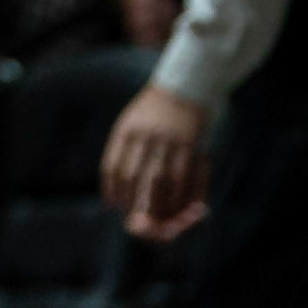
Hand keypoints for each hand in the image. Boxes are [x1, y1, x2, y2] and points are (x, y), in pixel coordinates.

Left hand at [99, 84, 210, 240]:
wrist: (186, 86)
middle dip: (137, 204)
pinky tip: (185, 208)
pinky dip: (187, 198)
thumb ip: (122, 150)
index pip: (115, 168)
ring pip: (165, 184)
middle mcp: (149, 137)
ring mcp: (172, 142)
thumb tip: (115, 188)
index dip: (113, 191)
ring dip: (163, 206)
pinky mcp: (194, 147)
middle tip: (138, 220)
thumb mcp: (131, 122)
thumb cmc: (154, 109)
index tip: (115, 204)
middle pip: (138, 180)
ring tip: (162, 220)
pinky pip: (189, 179)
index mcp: (128, 130)